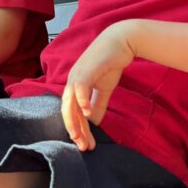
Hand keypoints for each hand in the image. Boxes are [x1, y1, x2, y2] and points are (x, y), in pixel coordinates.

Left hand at [60, 22, 135, 150]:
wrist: (121, 42)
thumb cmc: (110, 63)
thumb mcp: (103, 89)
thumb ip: (97, 104)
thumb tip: (93, 122)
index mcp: (74, 86)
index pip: (71, 111)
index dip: (77, 128)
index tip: (85, 144)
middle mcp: (72, 81)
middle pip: (66, 109)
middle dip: (73, 129)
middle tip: (81, 145)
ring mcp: (77, 74)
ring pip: (70, 101)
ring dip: (74, 120)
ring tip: (80, 136)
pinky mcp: (86, 70)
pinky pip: (80, 88)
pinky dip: (82, 102)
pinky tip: (88, 115)